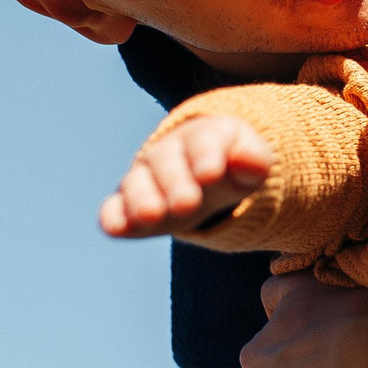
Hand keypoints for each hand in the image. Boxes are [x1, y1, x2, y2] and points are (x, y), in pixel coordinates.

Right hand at [99, 116, 274, 238]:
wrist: (205, 169)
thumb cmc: (229, 166)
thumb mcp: (249, 165)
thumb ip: (253, 162)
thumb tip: (253, 161)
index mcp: (201, 137)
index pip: (203, 142)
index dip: (206, 157)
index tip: (211, 174)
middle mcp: (167, 153)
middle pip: (167, 164)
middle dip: (176, 183)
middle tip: (187, 204)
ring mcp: (145, 178)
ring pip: (138, 184)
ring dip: (142, 199)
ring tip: (152, 215)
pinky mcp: (128, 205)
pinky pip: (114, 208)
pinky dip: (113, 217)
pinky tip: (116, 229)